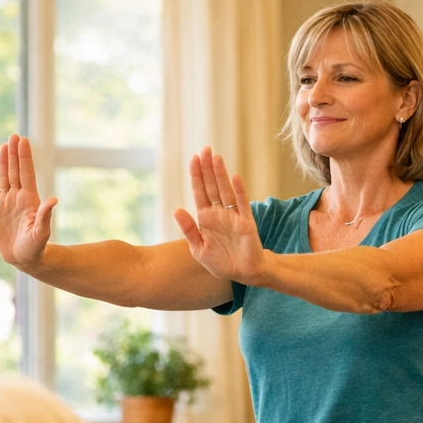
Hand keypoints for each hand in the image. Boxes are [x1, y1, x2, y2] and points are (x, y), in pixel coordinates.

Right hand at [0, 135, 57, 269]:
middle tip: (13, 136)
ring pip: (4, 178)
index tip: (24, 141)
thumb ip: (45, 216)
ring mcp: (5, 203)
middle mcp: (18, 197)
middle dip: (14, 154)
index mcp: (30, 200)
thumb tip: (53, 200)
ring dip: (4, 162)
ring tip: (4, 146)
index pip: (26, 173)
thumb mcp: (41, 232)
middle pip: (15, 171)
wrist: (23, 258)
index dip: (25, 157)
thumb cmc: (35, 247)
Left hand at [172, 147, 266, 284]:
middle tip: (204, 149)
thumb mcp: (198, 249)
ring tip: (215, 157)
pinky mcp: (246, 222)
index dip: (196, 176)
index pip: (199, 192)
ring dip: (220, 174)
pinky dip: (239, 190)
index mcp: (206, 218)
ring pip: (225, 190)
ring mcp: (233, 215)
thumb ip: (188, 230)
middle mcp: (219, 213)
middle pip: (211, 186)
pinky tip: (235, 177)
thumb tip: (176, 210)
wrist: (243, 273)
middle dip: (207, 168)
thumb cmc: (221, 262)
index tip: (193, 159)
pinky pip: (242, 203)